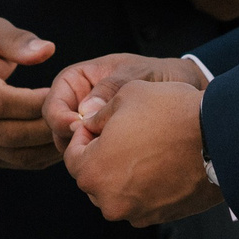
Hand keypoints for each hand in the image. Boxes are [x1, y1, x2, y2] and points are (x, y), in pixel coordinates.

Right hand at [0, 18, 61, 169]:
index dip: (31, 101)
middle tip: (73, 115)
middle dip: (45, 127)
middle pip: (7, 133)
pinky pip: (15, 162)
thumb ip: (15, 40)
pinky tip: (60, 139)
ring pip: (13, 153)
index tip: (57, 92)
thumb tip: (48, 50)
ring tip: (72, 128)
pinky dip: (43, 156)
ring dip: (47, 145)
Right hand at [41, 51, 204, 150]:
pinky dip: (99, 162)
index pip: (53, 102)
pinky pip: (92, 157)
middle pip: (57, 129)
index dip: (60, 117)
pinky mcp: (103, 144)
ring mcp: (89, 126)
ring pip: (72, 147)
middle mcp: (77, 104)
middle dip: (69, 140)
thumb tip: (85, 112)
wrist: (185, 90)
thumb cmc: (159, 75)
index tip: (78, 127)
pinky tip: (118, 165)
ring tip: (108, 154)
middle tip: (92, 146)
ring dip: (84, 154)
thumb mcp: (136, 74)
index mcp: (78, 80)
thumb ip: (112, 87)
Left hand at [64, 79, 220, 225]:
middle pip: (94, 176)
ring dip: (124, 171)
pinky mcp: (161, 217)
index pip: (72, 156)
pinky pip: (142, 199)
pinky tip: (163, 162)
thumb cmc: (170, 113)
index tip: (101, 122)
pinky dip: (146, 184)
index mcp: (92, 172)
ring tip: (147, 146)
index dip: (84, 134)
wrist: (221, 140)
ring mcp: (136, 212)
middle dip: (102, 155)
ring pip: (118, 190)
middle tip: (124, 133)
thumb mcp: (125, 96)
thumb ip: (98, 114)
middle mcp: (109, 201)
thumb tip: (89, 123)